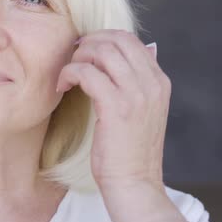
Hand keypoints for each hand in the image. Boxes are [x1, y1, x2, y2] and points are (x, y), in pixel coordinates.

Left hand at [56, 29, 169, 191]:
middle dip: (87, 44)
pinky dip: (69, 74)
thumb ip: (137, 82)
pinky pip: (86, 73)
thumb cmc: (130, 149)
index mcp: (159, 81)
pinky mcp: (116, 107)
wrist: (134, 182)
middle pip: (115, 40)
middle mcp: (152, 83)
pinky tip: (62, 87)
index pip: (130, 40)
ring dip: (77, 58)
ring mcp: (136, 94)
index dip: (101, 39)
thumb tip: (129, 54)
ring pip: (101, 52)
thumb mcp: (143, 110)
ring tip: (67, 75)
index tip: (83, 52)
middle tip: (72, 60)